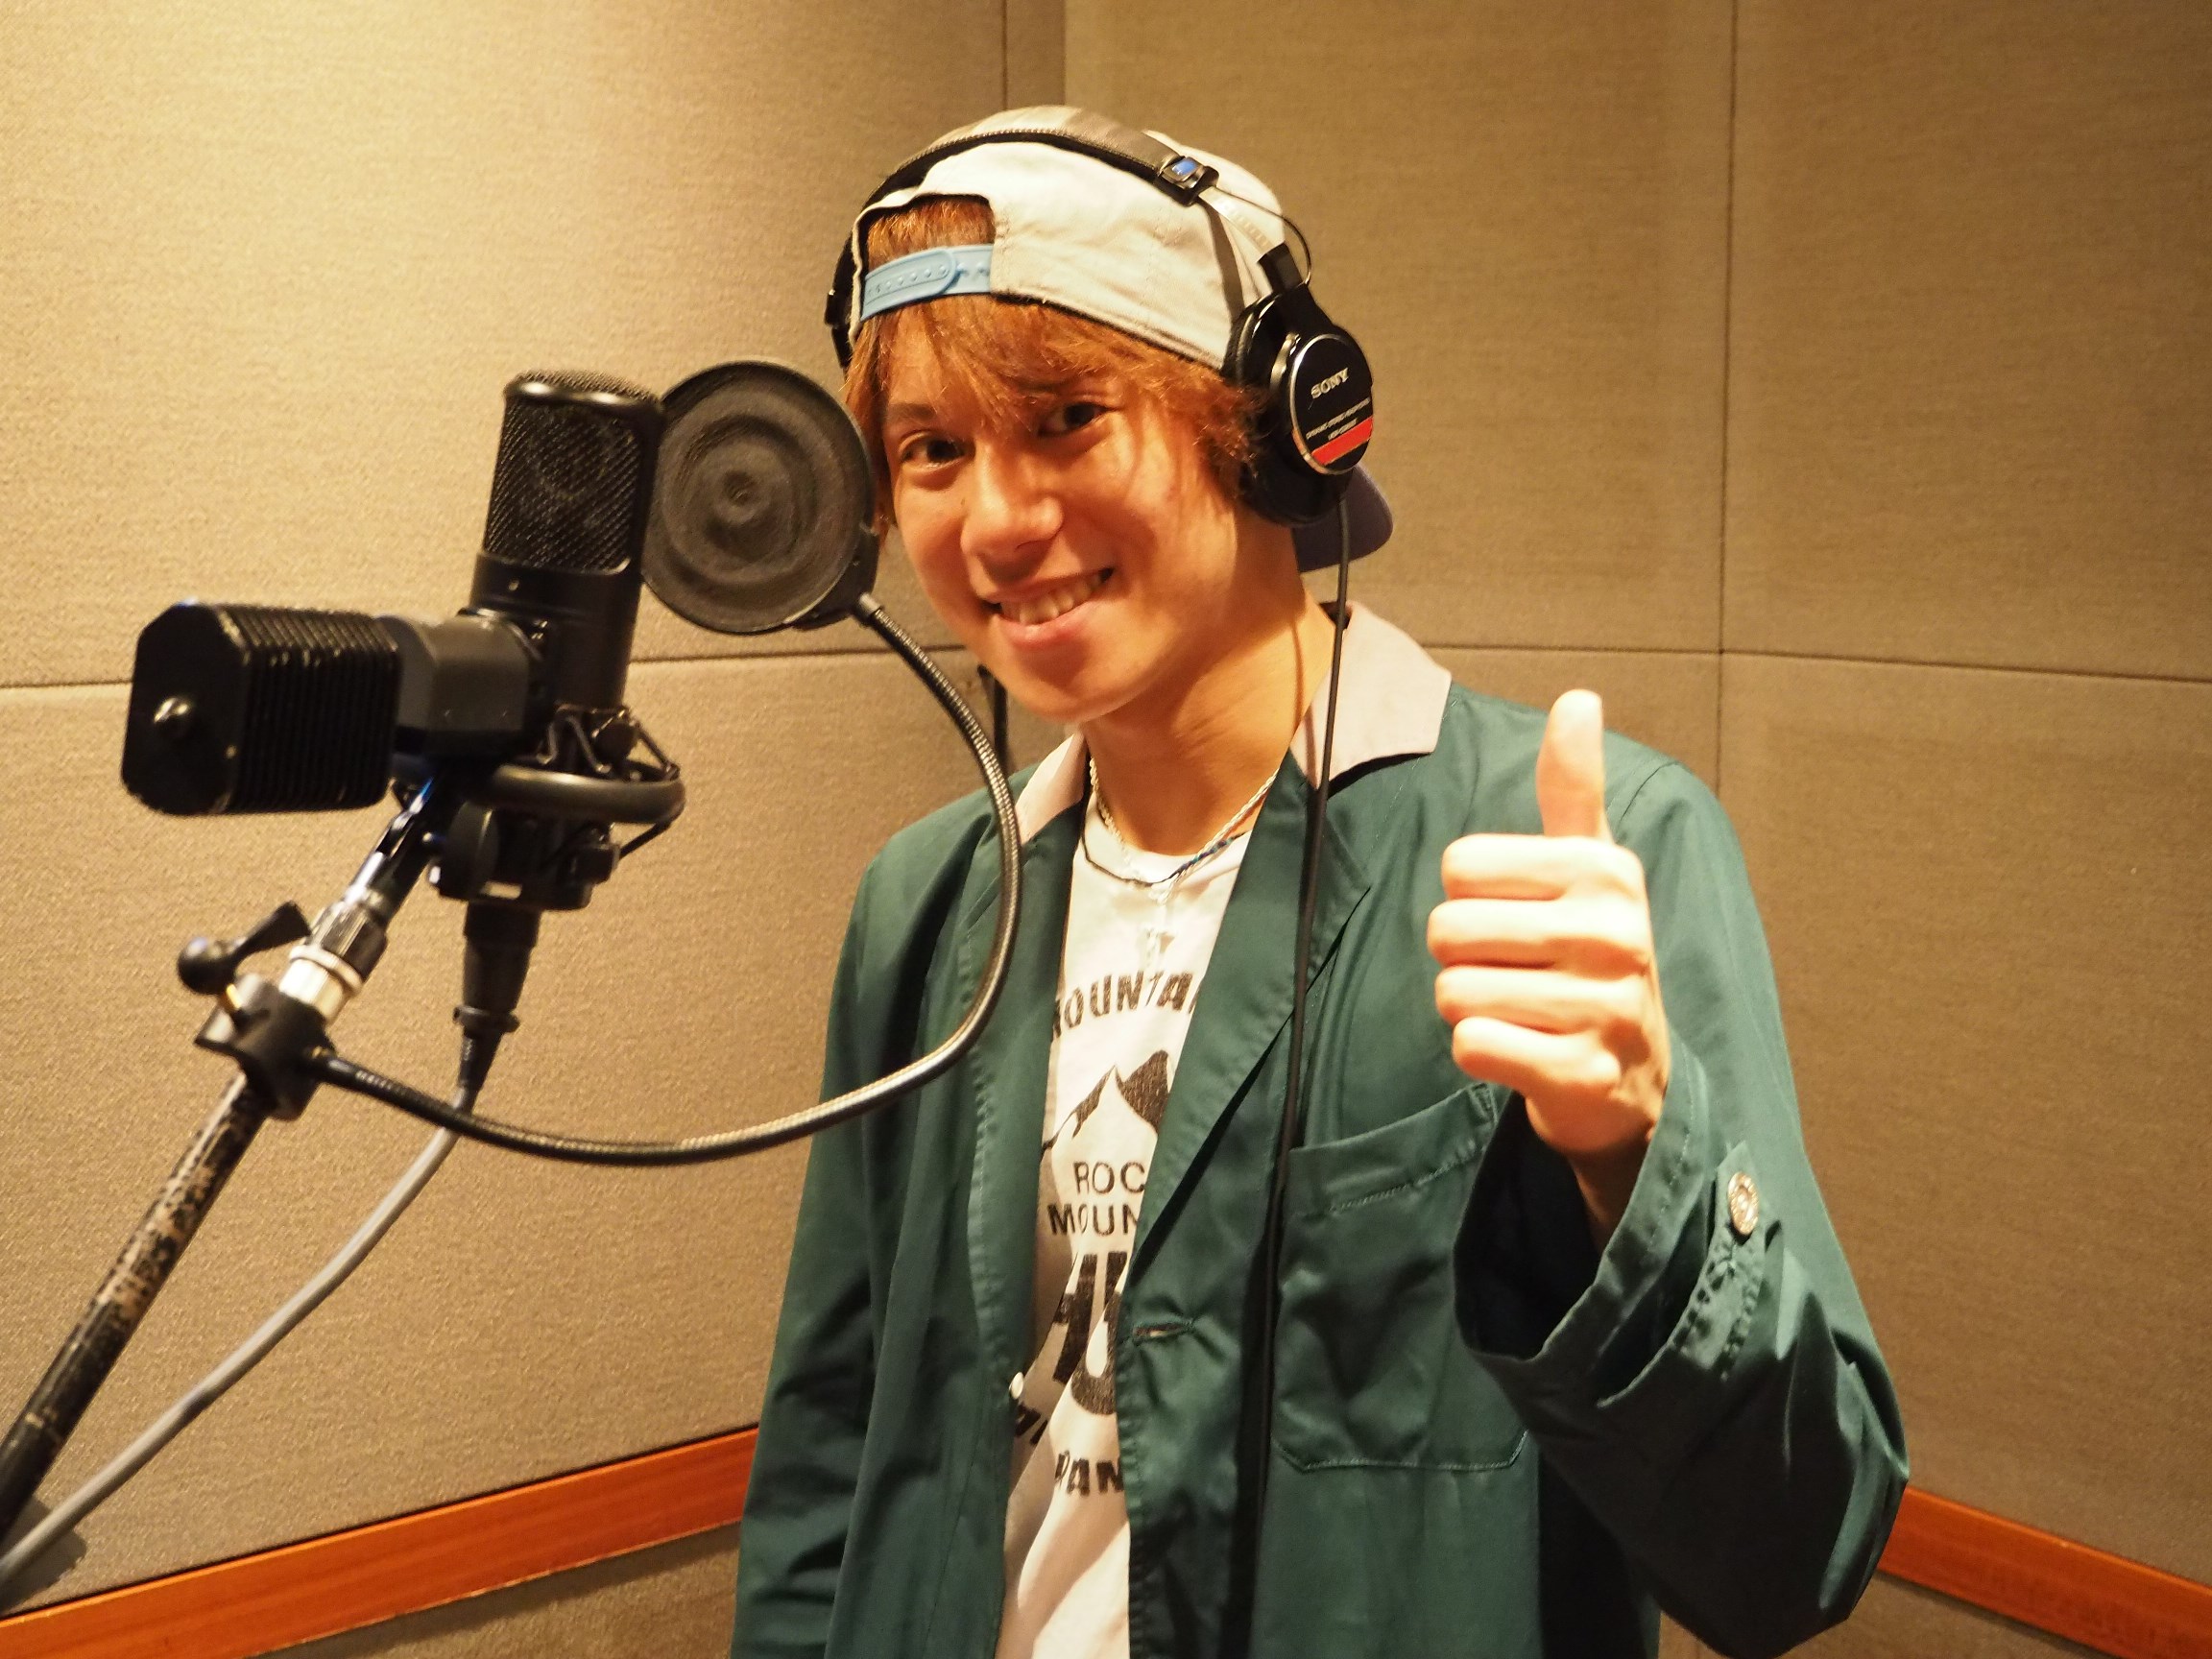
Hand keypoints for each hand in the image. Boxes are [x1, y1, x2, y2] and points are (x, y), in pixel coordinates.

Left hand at [1427, 691, 1668, 1237]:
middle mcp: (1615, 933)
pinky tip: (1524, 1051)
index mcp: (1605, 871)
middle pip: (1448, 929)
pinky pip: (1472, 1046)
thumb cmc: (1593, 957)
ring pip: (1453, 992)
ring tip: (1522, 1012)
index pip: (1460, 866)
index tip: (1517, 918)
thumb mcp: (1591, 866)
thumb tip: (1578, 698)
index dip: (1469, 898)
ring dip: (1470, 1008)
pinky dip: (1481, 1053)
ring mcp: (1605, 1008)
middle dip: (1462, 957)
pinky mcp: (1583, 1074)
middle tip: (1514, 973)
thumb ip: (1573, 786)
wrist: (1635, 1078)